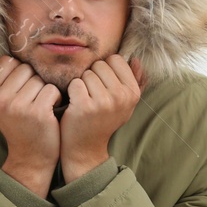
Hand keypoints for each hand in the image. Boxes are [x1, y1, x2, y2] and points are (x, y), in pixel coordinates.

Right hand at [0, 54, 60, 196]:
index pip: (9, 62)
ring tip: (39, 107)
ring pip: (40, 79)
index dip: (20, 74)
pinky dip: (56, 98)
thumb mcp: (2, 102)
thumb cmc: (20, 124)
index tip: (20, 92)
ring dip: (45, 91)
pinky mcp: (37, 112)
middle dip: (33, 81)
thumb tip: (14, 45)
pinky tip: (49, 111)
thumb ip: (3, 78)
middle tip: (31, 102)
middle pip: (26, 68)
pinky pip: (52, 89)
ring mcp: (17, 106)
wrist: (30, 156)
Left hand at [60, 54, 145, 179]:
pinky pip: (75, 83)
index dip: (106, 69)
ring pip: (86, 73)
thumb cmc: (104, 120)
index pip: (115, 59)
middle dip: (93, 76)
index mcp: (133, 93)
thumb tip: (135, 59)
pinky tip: (76, 104)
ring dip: (82, 84)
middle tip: (93, 96)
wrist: (86, 147)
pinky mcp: (85, 106)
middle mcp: (121, 97)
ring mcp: (103, 102)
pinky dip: (72, 91)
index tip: (104, 86)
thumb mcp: (125, 103)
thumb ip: (133, 80)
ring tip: (86, 101)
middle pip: (99, 64)